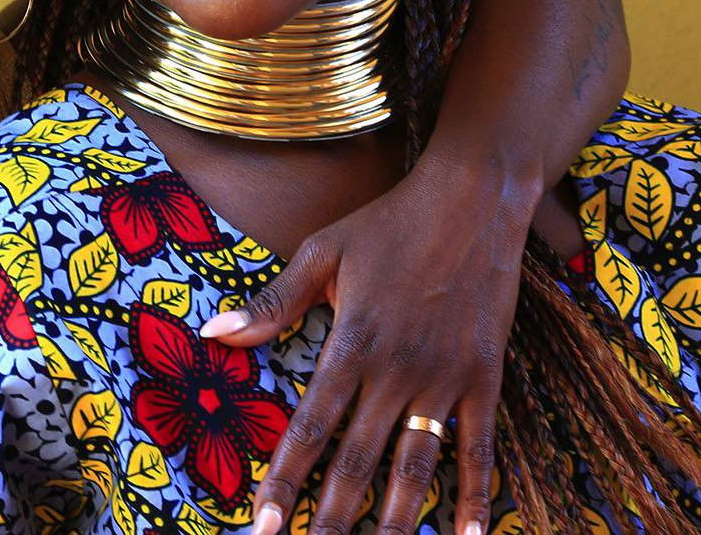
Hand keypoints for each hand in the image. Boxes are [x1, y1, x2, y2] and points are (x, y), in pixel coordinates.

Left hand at [200, 149, 542, 534]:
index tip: (264, 527)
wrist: (474, 197)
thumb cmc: (391, 221)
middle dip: (331, 517)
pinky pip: (480, 448)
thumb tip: (215, 332)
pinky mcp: (485, 377)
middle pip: (358, 463)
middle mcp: (397, 371)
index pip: (309, 429)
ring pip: (417, 468)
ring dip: (397, 521)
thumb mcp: (323, 251)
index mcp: (352, 343)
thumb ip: (274, 302)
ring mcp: (445, 378)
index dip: (285, 483)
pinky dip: (476, 496)